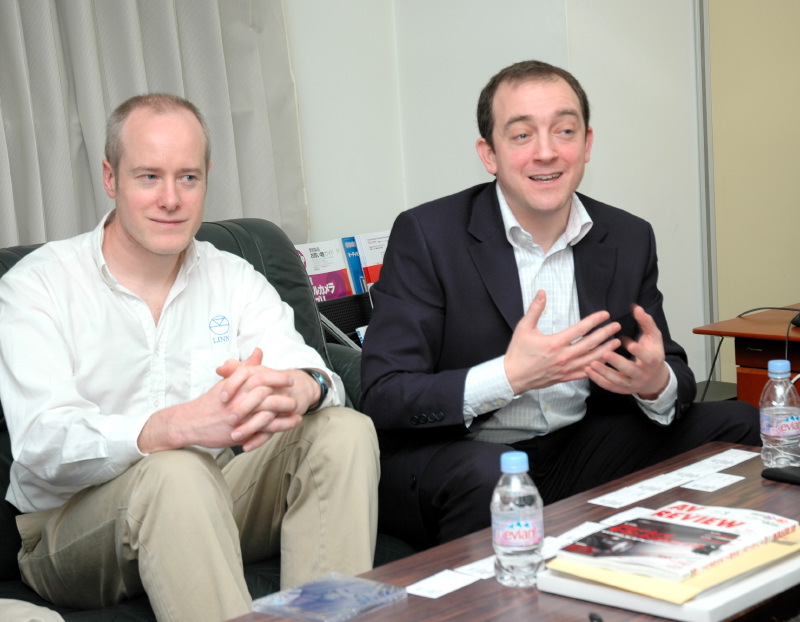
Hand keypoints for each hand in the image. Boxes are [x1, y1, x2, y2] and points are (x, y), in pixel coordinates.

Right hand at [138, 349, 311, 453]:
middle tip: (296, 393)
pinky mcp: (239, 431)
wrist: (191, 422)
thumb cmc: (211, 402)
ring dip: (284, 411)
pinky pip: (263, 429)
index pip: (260, 377)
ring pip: (266, 412)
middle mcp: (237, 399)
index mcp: (235, 385)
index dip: (277, 377)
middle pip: (265, 394)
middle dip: (283, 394)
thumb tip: (259, 351)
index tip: (289, 378)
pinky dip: (279, 426)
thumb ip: (245, 367)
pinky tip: (289, 424)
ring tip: (297, 410)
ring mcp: (238, 416)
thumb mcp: (228, 382)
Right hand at [504, 290, 621, 394]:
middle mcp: (564, 356)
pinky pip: (585, 373)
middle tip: (616, 326)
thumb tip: (541, 292)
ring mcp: (566, 368)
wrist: (513, 376)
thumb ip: (535, 309)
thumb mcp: (524, 327)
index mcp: (555, 343)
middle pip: (590, 343)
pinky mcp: (565, 377)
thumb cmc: (518, 352)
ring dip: (606, 350)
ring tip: (617, 343)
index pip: (580, 329)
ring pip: (592, 359)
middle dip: (605, 333)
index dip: (595, 320)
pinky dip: (597, 367)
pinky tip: (605, 362)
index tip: (605, 314)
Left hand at [586, 304, 669, 398]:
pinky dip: (599, 380)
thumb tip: (636, 307)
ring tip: (591, 364)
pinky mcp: (623, 390)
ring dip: (604, 373)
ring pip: (618, 381)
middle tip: (606, 353)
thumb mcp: (653, 337)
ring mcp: (632, 384)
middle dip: (618, 363)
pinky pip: (610, 387)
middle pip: (631, 370)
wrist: (654, 377)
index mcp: (652, 361)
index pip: (647, 357)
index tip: (629, 343)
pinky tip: (588, 371)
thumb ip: (645, 322)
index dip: (639, 352)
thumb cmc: (651, 352)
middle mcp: (643, 374)